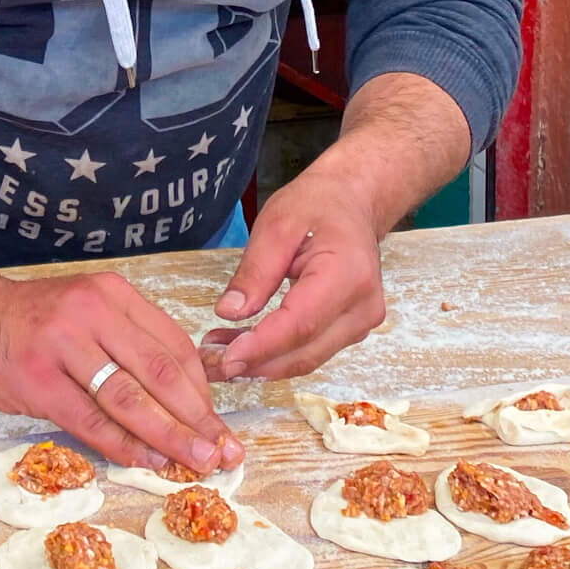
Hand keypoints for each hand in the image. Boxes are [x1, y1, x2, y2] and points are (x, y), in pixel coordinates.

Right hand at [0, 269, 244, 474]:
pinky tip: (147, 461)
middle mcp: (92, 312)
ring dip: (170, 436)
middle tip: (224, 451)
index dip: (203, 391)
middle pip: (161, 372)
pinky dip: (124, 444)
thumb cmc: (26, 321)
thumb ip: (125, 342)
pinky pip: (91, 419)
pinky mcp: (38, 379)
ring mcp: (63, 344)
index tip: (220, 424)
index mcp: (111, 294)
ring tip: (197, 461)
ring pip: (131, 398)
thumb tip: (182, 398)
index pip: (173, 346)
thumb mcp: (83, 311)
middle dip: (198, 418)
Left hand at [199, 173, 386, 381]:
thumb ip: (254, 271)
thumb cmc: (316, 207)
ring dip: (261, 364)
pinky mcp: (351, 330)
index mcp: (348, 275)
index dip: (260, 347)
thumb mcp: (277, 224)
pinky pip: (311, 350)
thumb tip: (228, 312)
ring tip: (215, 353)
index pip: (300, 324)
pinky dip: (275, 355)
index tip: (223, 359)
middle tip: (207, 363)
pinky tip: (240, 347)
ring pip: (306, 358)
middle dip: (253, 364)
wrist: (354, 204)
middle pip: (304, 351)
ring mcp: (361, 323)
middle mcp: (362, 307)